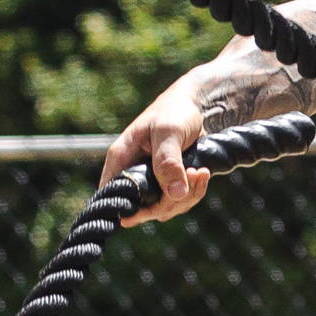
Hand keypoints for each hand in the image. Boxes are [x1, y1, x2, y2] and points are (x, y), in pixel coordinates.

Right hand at [99, 91, 210, 226]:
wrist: (196, 107)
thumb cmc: (175, 111)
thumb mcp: (169, 131)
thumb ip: (168, 161)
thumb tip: (174, 194)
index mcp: (121, 159)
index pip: (114, 195)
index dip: (131, 209)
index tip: (159, 203)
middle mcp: (132, 174)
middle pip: (143, 209)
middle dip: (171, 200)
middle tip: (192, 173)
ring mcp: (150, 182)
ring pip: (163, 209)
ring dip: (187, 196)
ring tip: (200, 171)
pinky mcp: (167, 185)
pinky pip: (178, 202)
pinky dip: (194, 193)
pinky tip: (202, 174)